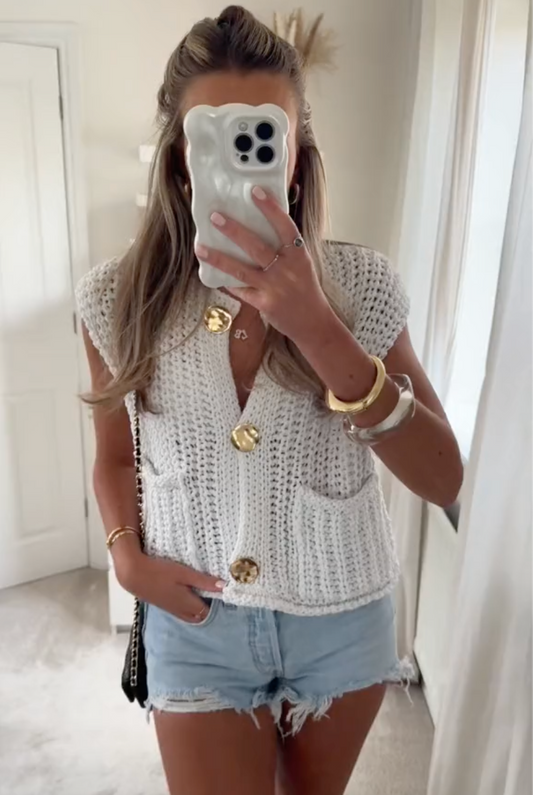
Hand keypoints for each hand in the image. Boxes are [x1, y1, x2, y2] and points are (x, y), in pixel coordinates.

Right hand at [115, 544, 224, 623]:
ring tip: (204, 594)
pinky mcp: (164, 604)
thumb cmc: (160, 572)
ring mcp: (171, 609)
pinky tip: (188, 594)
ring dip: (197, 608)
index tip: (224, 595)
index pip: (207, 613)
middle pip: (199, 617)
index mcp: (187, 604)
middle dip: (208, 609)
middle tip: (216, 596)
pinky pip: (181, 611)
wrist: (134, 575)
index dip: (217, 606)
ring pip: (189, 614)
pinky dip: (188, 606)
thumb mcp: (185, 574)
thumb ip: (204, 581)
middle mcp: (180, 610)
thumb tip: (224, 587)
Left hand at [195, 186, 333, 344]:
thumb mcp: (302, 264)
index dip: (270, 208)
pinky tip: (211, 273)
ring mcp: (274, 288)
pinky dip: (226, 282)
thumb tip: (261, 225)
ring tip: (200, 247)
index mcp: (299, 255)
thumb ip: (286, 248)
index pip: (285, 226)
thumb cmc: (306, 289)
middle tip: (215, 216)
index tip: (255, 191)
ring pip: (242, 270)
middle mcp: (287, 270)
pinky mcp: (264, 304)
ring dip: (219, 258)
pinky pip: (241, 290)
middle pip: (257, 246)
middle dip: (234, 230)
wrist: (313, 322)